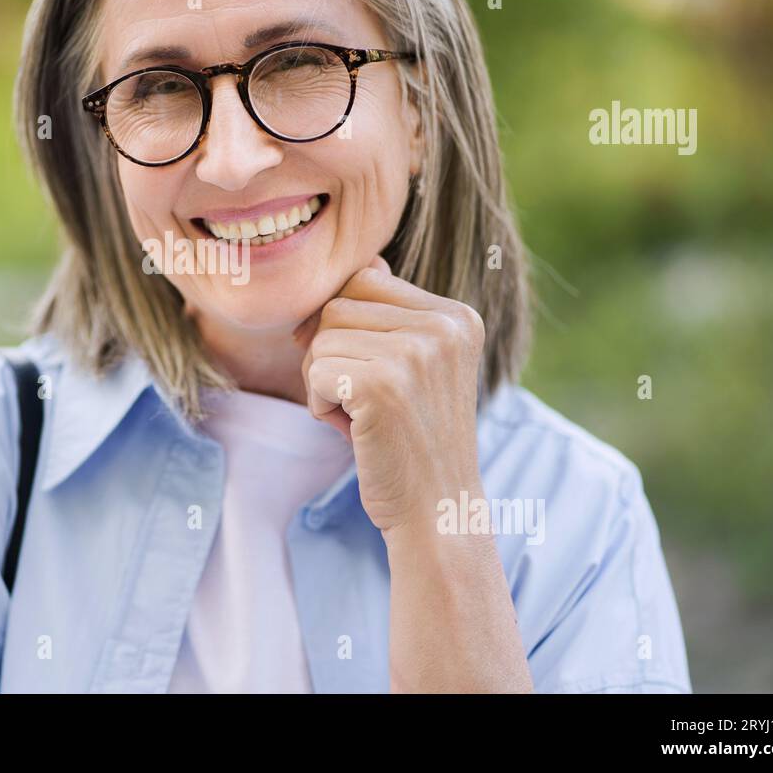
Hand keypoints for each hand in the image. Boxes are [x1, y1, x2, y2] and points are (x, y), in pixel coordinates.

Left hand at [294, 254, 486, 535]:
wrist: (437, 511)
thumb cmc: (413, 438)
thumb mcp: (416, 366)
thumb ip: (392, 315)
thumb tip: (367, 260)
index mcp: (458, 316)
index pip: (367, 280)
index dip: (340, 321)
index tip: (352, 365)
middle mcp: (444, 327)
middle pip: (338, 305)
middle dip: (329, 352)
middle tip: (358, 399)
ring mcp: (415, 354)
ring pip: (321, 338)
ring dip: (323, 381)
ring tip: (361, 416)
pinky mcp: (382, 385)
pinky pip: (315, 372)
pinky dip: (319, 404)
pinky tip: (354, 431)